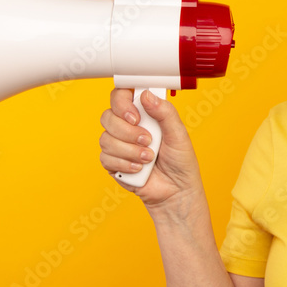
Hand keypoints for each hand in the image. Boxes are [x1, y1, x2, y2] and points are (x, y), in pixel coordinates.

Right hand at [99, 88, 203, 211]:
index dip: (122, 102)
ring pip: (106, 138)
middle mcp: (128, 127)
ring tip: (149, 157)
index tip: (136, 117)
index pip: (121, 96)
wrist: (176, 191)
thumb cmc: (180, 161)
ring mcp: (118, 145)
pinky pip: (106, 158)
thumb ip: (164, 112)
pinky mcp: (113, 163)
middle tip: (147, 140)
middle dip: (127, 131)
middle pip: (108, 116)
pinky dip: (124, 163)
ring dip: (129, 150)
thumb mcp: (178, 133)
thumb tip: (146, 95)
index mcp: (144, 114)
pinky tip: (139, 168)